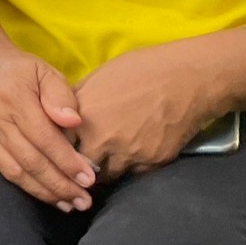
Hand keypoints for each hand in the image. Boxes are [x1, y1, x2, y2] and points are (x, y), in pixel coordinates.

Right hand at [0, 45, 95, 209]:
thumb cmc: (24, 72)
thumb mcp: (46, 72)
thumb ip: (61, 95)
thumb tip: (73, 122)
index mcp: (14, 98)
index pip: (43, 137)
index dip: (66, 161)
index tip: (89, 179)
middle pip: (30, 160)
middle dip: (60, 184)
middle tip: (84, 200)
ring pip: (17, 172)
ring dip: (46, 192)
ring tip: (71, 204)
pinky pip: (6, 171)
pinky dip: (29, 188)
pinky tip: (50, 196)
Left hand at [73, 40, 228, 179]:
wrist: (188, 79)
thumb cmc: (141, 70)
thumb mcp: (98, 78)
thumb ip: (77, 101)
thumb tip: (62, 115)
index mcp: (83, 117)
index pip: (58, 143)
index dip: (59, 145)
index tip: (62, 146)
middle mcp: (102, 141)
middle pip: (80, 165)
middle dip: (79, 164)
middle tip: (82, 160)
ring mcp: (128, 155)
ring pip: (107, 174)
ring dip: (105, 168)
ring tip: (107, 159)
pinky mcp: (152, 163)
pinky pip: (134, 173)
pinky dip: (130, 167)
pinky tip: (132, 155)